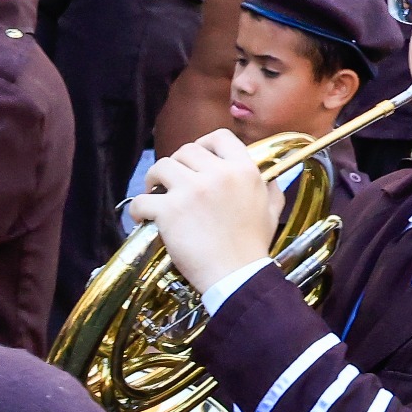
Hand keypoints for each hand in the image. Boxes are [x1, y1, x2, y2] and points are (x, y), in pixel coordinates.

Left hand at [124, 129, 281, 293]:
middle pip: (185, 151)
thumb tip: (269, 174)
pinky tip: (144, 217)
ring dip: (154, 180)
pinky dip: (138, 208)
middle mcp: (217, 175)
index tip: (196, 158)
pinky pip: (142, 199)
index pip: (220, 137)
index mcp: (244, 171)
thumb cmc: (253, 245)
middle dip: (177, 164)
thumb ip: (269, 187)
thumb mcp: (272, 210)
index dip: (204, 143)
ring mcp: (191, 191)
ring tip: (156, 194)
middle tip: (174, 182)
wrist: (238, 275)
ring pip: (161, 166)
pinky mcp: (169, 210)